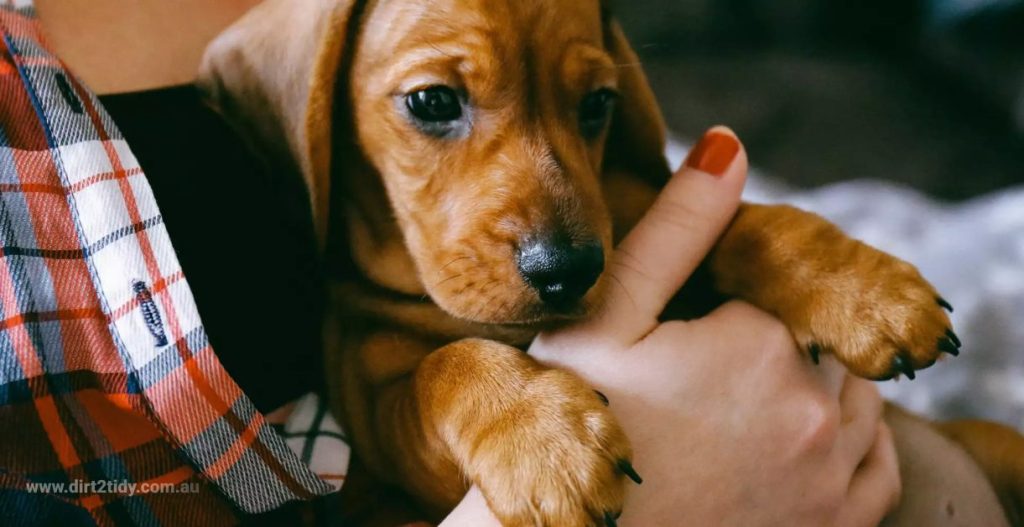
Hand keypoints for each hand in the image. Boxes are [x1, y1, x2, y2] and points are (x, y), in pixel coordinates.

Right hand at [530, 126, 900, 525]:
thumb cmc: (574, 427)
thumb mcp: (604, 319)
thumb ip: (674, 230)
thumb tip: (730, 146)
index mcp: (761, 345)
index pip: (780, 288)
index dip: (733, 301)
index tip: (688, 329)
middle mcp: (813, 410)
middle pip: (820, 339)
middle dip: (774, 340)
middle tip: (704, 369)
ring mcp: (828, 476)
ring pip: (856, 395)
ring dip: (819, 381)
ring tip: (745, 397)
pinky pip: (877, 466)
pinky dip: (859, 440)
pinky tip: (813, 436)